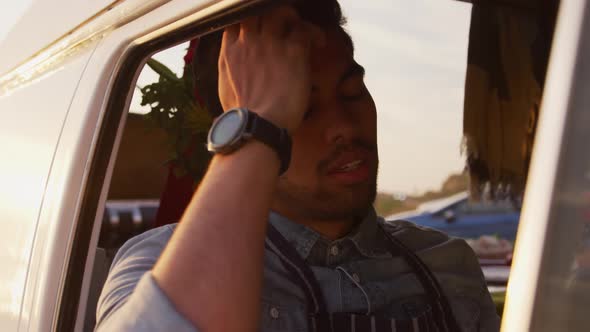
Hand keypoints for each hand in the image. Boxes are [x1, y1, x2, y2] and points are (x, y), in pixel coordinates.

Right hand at [218, 6, 324, 132]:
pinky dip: (314, 33)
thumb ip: (231, 70)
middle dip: (272, 15)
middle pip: (257, 10)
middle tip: (285, 26)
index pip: (236, 19)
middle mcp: (248, 42)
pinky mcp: (292, 53)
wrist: (257, 127)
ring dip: (293, 19)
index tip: (261, 28)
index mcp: (229, 51)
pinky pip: (304, 30)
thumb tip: (235, 69)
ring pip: (281, 13)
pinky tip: (319, 43)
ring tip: (303, 32)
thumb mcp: (226, 90)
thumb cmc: (243, 118)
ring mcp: (270, 44)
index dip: (250, 20)